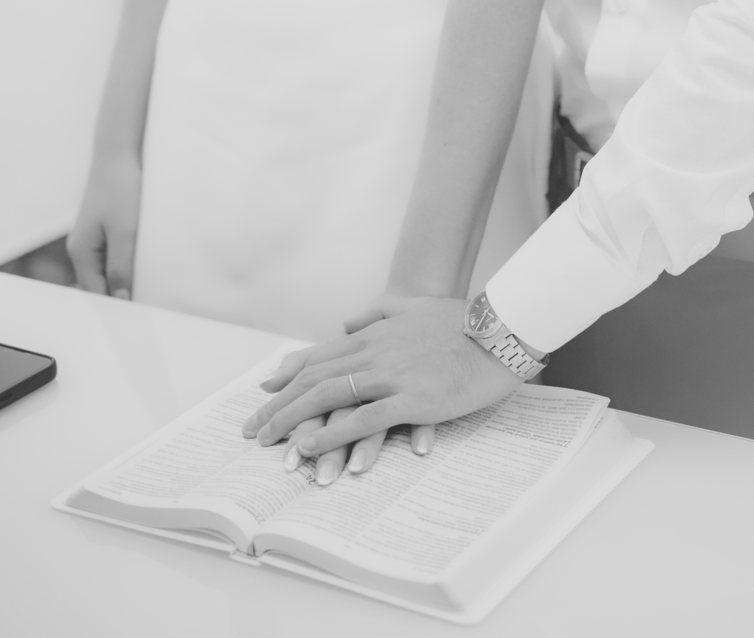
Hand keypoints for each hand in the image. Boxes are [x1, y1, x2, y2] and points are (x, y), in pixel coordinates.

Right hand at [67, 150, 142, 297]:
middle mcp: (83, 248)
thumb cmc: (120, 188)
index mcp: (81, 252)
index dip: (115, 307)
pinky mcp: (106, 228)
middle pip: (100, 283)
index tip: (136, 319)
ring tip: (149, 287)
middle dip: (120, 295)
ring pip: (108, 269)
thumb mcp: (124, 232)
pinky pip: (114, 254)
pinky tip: (144, 263)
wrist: (119, 153)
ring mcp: (93, 238)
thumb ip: (121, 267)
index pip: (95, 292)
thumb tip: (119, 300)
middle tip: (147, 305)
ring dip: (125, 277)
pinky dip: (127, 261)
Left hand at [241, 297, 517, 472]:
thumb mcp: (416, 305)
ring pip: (330, 397)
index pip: (321, 354)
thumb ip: (379, 312)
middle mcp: (375, 351)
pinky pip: (363, 419)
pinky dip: (333, 434)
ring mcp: (392, 374)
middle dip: (280, 404)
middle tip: (252, 428)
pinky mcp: (412, 399)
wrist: (501, 331)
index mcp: (375, 333)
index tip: (265, 391)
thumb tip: (347, 322)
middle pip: (316, 378)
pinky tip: (312, 448)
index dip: (290, 374)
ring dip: (294, 421)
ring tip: (269, 441)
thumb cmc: (463, 321)